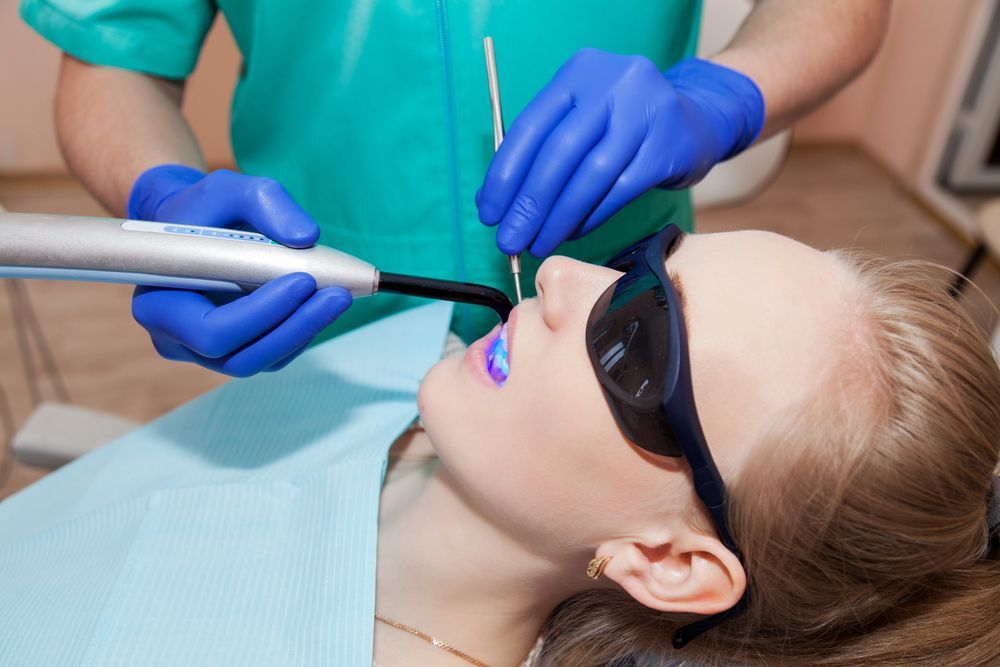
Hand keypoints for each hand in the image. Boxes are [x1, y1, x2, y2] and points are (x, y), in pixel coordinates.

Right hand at [128, 165, 351, 375]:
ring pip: (263, 360)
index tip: (301, 280)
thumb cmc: (205, 210)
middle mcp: (178, 338)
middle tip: (335, 294)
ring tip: (336, 296)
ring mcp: (207, 352)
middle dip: (293, 326)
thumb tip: (306, 237)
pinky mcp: (237, 349)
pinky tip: (321, 304)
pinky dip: (302, 331)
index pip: (210, 332)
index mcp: (159, 304)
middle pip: (240, 357)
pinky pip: (273, 354)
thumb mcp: (230, 189)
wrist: (195, 224)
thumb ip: (265, 202)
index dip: (259, 314)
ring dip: (305, 330)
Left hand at [476, 50, 764, 256]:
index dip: (504, 175)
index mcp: (579, 72)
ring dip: (559, 217)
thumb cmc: (622, 125)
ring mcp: (645, 113)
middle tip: (510, 240)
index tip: (489, 213)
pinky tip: (573, 232)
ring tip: (539, 243)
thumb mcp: (581, 120)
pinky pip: (620, 190)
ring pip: (591, 176)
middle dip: (529, 204)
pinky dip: (591, 216)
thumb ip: (539, 152)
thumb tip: (493, 201)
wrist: (694, 121)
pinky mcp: (668, 147)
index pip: (530, 126)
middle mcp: (613, 85)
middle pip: (559, 153)